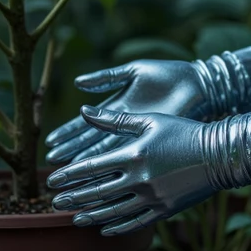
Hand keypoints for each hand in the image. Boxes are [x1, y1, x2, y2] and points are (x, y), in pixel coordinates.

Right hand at [43, 59, 208, 166]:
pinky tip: (99, 178)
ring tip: (68, 174)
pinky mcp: (152, 141)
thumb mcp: (134, 71)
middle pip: (92, 141)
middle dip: (72, 152)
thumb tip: (77, 83)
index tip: (51, 143)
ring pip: (106, 152)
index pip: (87, 123)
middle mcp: (126, 125)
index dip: (69, 133)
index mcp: (119, 106)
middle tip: (51, 164)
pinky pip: (128, 156)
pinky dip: (112, 166)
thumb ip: (106, 77)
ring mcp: (138, 135)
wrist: (198, 83)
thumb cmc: (169, 75)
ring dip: (87, 163)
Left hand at [47, 106, 215, 234]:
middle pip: (97, 192)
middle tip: (55, 201)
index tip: (52, 179)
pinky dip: (117, 227)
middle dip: (73, 198)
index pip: (92, 168)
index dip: (69, 174)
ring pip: (113, 211)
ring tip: (74, 218)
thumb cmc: (184, 131)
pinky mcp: (165, 211)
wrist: (220, 154)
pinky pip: (135, 223)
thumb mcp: (150, 120)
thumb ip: (115, 119)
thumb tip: (84, 111)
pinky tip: (104, 229)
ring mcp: (152, 198)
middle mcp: (140, 180)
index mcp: (133, 155)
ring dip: (91, 216)